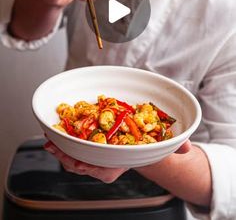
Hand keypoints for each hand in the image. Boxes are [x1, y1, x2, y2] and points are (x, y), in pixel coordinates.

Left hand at [44, 140, 190, 182]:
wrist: (137, 141)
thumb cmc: (146, 143)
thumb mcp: (159, 144)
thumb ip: (173, 144)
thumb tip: (186, 146)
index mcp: (119, 163)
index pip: (104, 170)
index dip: (90, 166)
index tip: (80, 162)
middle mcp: (104, 161)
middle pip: (84, 165)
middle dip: (69, 159)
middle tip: (58, 150)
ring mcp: (93, 154)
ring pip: (73, 158)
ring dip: (61, 150)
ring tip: (50, 141)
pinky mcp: (86, 143)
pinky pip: (71, 147)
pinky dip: (61, 142)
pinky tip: (54, 134)